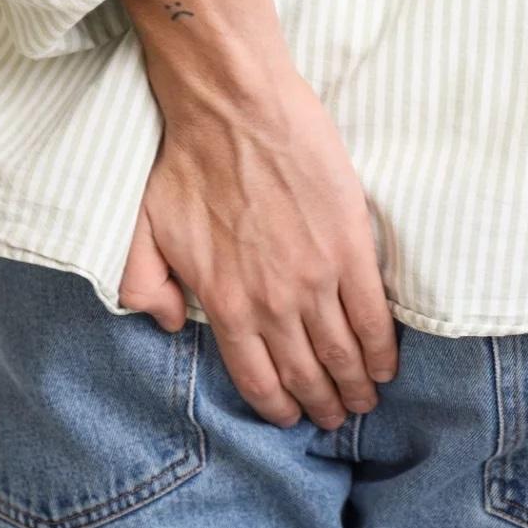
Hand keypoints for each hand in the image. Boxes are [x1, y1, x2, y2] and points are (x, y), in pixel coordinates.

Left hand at [119, 70, 396, 429]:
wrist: (233, 109)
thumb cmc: (186, 162)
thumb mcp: (142, 231)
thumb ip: (144, 286)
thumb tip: (167, 323)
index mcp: (224, 304)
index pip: (256, 377)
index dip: (278, 406)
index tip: (292, 418)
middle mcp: (272, 303)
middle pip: (306, 373)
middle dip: (324, 405)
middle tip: (337, 418)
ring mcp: (315, 278)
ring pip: (342, 353)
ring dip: (355, 385)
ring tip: (364, 400)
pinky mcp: (349, 248)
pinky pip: (371, 315)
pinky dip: (381, 348)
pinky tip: (385, 366)